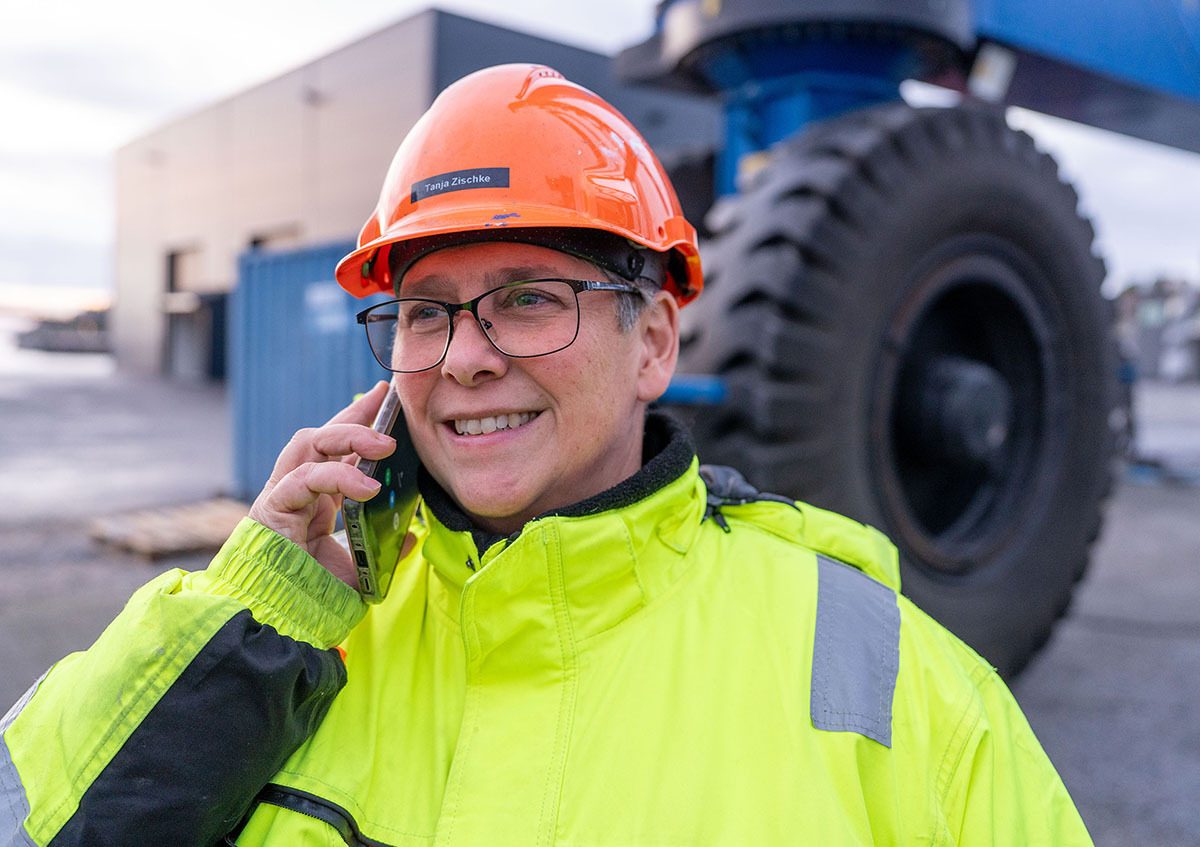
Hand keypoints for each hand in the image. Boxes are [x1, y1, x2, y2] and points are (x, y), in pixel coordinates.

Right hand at [248, 380, 403, 587]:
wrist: (281, 622)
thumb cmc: (311, 595)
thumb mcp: (359, 568)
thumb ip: (382, 549)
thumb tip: (411, 536)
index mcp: (315, 499)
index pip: (336, 451)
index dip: (357, 421)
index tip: (385, 399)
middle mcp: (296, 490)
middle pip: (321, 437)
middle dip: (353, 416)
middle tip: (386, 403)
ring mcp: (282, 496)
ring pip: (308, 445)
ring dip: (347, 437)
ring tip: (385, 445)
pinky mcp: (273, 508)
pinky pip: (303, 479)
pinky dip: (337, 477)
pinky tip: (367, 487)